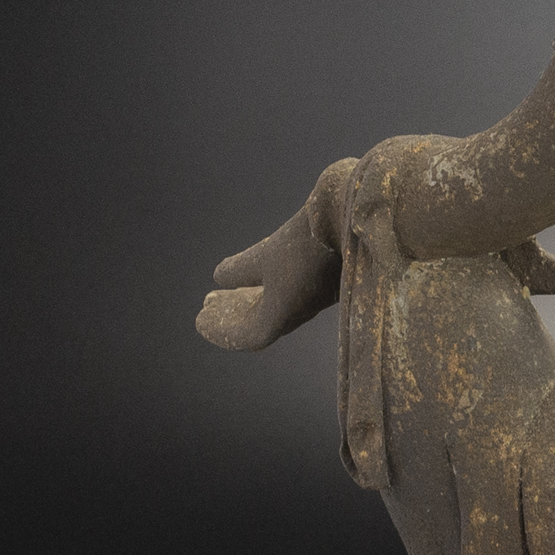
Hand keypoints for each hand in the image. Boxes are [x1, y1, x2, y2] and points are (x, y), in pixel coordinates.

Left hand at [196, 203, 341, 351]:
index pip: (249, 336)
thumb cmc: (308, 242)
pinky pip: (284, 291)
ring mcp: (313, 295)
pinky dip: (262, 286)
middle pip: (259, 321)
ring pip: (272, 305)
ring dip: (245, 299)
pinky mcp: (322, 277)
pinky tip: (254, 270)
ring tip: (222, 290)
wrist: (355, 218)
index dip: (222, 332)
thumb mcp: (266, 254)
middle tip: (208, 303)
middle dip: (231, 314)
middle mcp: (300, 310)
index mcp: (285, 314)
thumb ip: (240, 270)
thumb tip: (219, 276)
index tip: (199, 320)